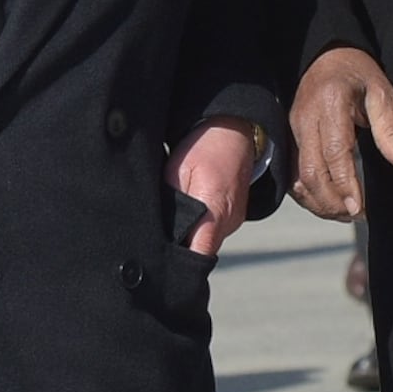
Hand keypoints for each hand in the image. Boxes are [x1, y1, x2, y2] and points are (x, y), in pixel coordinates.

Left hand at [171, 117, 263, 257]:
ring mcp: (234, 220)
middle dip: (179, 246)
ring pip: (205, 240)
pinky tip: (189, 209)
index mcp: (215, 212)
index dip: (178, 262)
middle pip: (199, 251)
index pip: (196, 256)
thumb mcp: (176, 172)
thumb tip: (161, 233)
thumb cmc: (203, 146)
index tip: (159, 259)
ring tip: (174, 216)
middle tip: (158, 236)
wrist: (234, 129)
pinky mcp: (234, 215)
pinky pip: (213, 229)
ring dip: (189, 233)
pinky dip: (199, 224)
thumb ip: (169, 206)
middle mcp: (229, 222)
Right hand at [286, 46, 392, 222]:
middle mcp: (305, 119)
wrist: (326, 57)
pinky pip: (293, 176)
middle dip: (332, 202)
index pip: (335, 152)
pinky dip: (309, 196)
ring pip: (299, 179)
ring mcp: (293, 131)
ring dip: (320, 204)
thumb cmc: (358, 75)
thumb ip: (392, 130)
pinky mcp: (289, 140)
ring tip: (346, 215)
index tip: (360, 209)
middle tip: (358, 216)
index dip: (346, 184)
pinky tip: (329, 204)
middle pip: (311, 172)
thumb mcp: (382, 93)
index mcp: (331, 104)